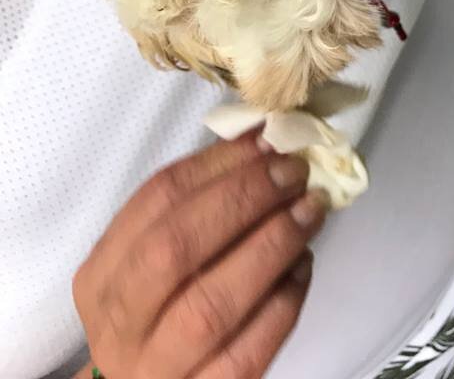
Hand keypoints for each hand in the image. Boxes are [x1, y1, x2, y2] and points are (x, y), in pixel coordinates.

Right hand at [73, 132, 327, 378]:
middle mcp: (120, 321)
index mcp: (102, 273)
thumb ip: (196, 205)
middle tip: (293, 173)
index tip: (267, 140)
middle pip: (174, 249)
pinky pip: (245, 354)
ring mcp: (157, 367)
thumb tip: (260, 143)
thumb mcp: (152, 259)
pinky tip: (303, 268)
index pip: (155, 201)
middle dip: (241, 200)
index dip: (217, 164)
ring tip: (309, 212)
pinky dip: (281, 304)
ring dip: (270, 246)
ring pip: (210, 305)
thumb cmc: (157, 312)